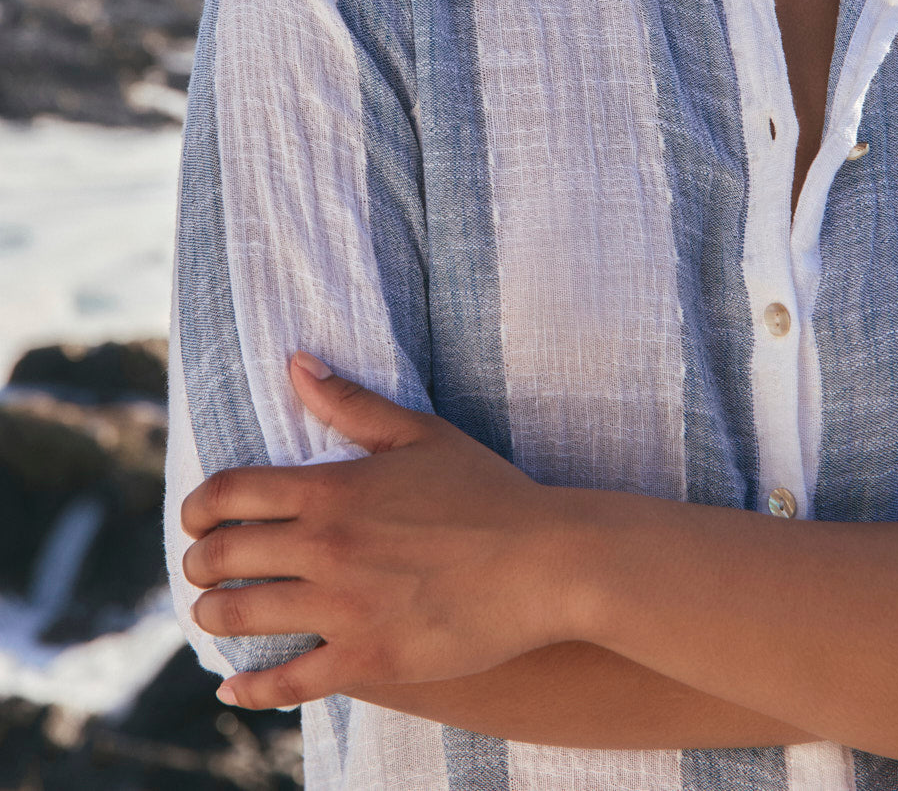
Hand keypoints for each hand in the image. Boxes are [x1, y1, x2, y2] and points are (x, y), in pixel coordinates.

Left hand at [181, 355, 579, 707]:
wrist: (546, 562)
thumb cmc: (487, 491)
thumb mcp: (419, 433)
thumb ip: (350, 402)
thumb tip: (297, 363)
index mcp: (332, 489)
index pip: (229, 493)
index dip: (198, 507)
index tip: (195, 519)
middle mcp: (325, 547)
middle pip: (223, 556)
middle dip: (199, 564)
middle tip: (202, 569)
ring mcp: (343, 608)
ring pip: (241, 618)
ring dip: (212, 618)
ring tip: (214, 616)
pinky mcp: (368, 660)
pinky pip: (287, 683)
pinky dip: (249, 688)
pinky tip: (233, 689)